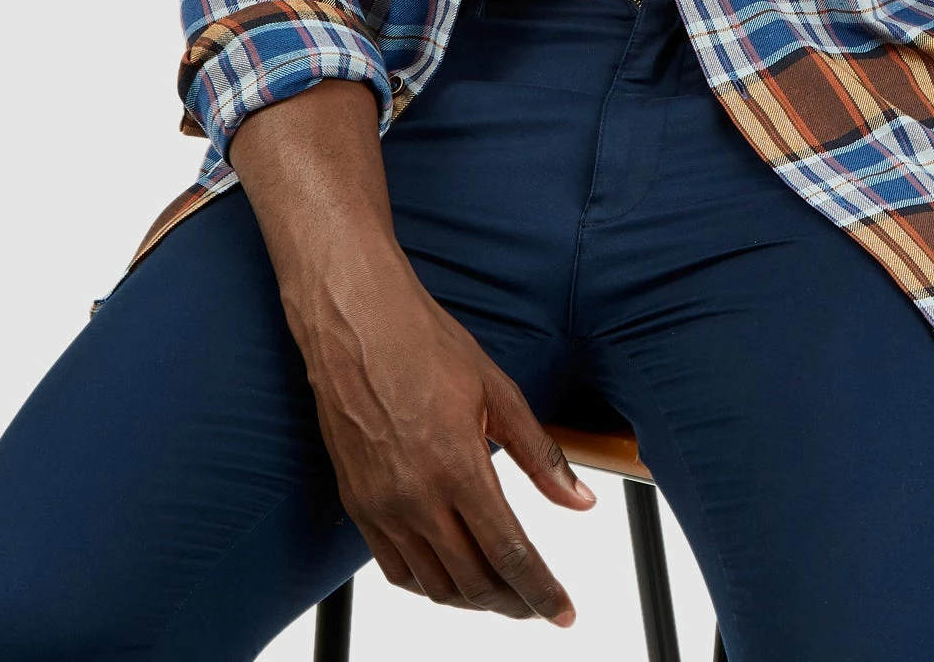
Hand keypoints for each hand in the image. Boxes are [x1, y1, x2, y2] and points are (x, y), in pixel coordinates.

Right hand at [227, 78, 595, 623]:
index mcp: (457, 467)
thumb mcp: (497, 391)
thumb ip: (541, 455)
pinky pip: (395, 568)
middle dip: (513, 601)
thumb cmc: (424, 343)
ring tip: (503, 591)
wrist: (354, 321)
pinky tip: (450, 573)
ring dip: (473, 598)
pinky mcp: (356, 503)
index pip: (510, 555)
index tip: (564, 613)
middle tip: (539, 602)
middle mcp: (415, 498)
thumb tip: (580, 502)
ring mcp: (380, 505)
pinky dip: (429, 583)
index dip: (542, 593)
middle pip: (474, 581)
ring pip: (434, 585)